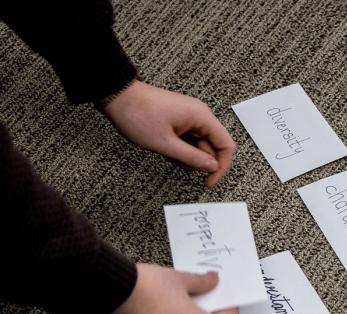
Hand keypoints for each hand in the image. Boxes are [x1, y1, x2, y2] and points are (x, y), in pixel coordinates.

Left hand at [101, 80, 235, 187]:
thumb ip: (192, 158)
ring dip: (186, 156)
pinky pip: (189, 140)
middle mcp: (200, 115)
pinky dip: (179, 149)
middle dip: (197, 161)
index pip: (226, 146)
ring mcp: (190, 117)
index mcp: (201, 117)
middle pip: (212, 147)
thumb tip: (213, 167)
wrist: (117, 96)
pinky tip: (164, 148)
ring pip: (199, 145)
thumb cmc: (137, 114)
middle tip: (178, 163)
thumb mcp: (165, 144)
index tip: (209, 181)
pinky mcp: (181, 119)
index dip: (221, 167)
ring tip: (166, 152)